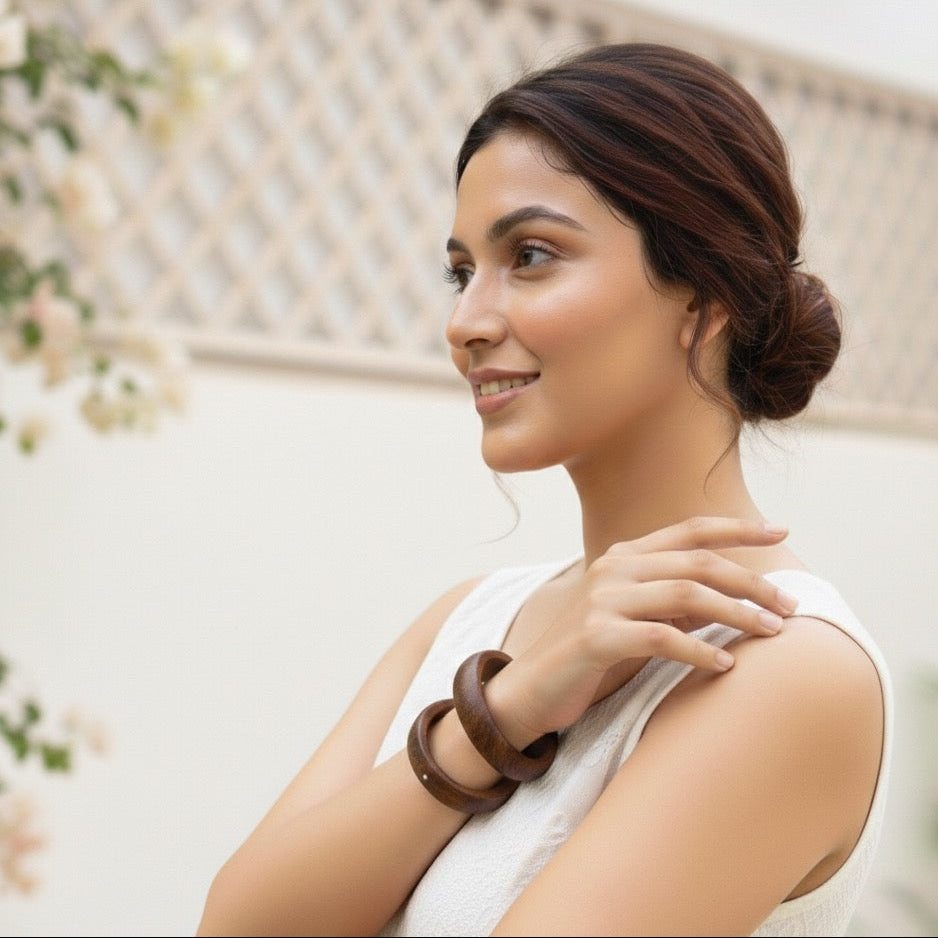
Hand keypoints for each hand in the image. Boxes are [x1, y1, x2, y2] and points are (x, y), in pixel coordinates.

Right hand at [494, 517, 797, 739]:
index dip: (737, 528)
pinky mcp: (596, 636)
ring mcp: (602, 600)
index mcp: (624, 557)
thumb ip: (674, 602)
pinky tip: (726, 664)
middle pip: (697, 562)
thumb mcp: (637, 619)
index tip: (781, 530)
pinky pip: (661, 637)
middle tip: (789, 605)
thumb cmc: (592, 655)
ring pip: (687, 595)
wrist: (532, 688)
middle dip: (751, 581)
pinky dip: (700, 649)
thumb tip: (735, 599)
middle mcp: (613, 569)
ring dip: (738, 613)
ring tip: (772, 633)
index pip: (689, 530)